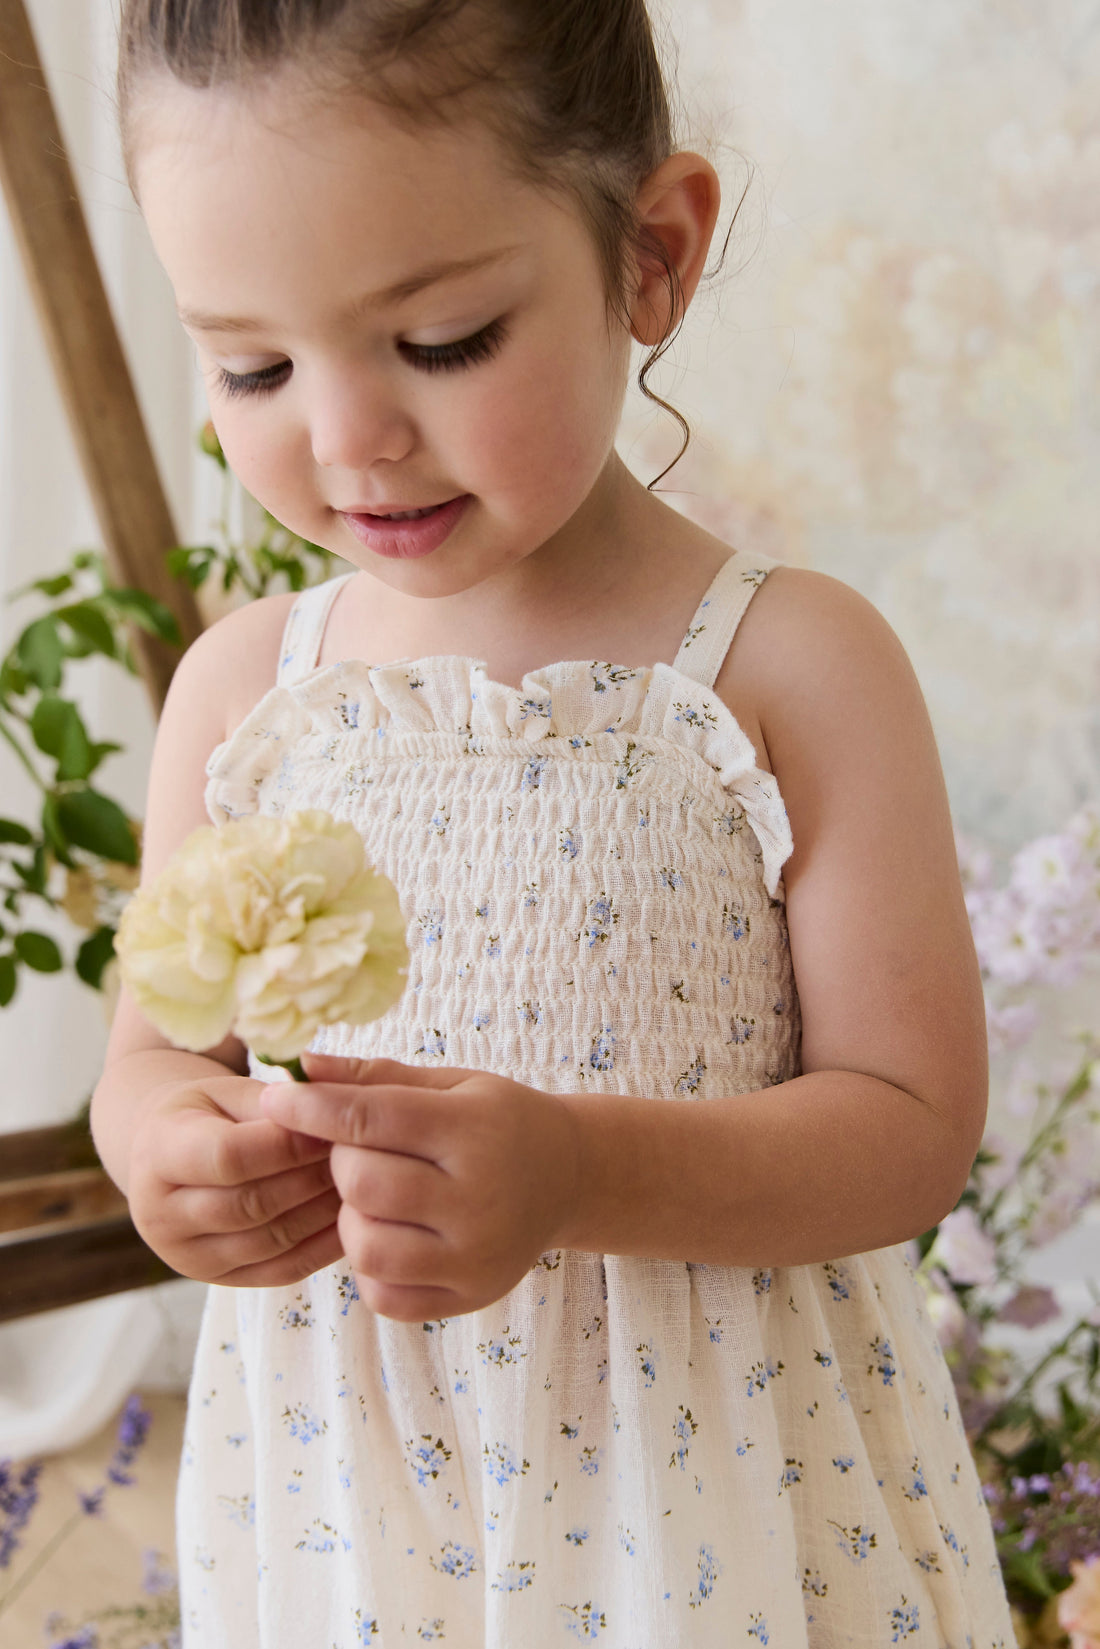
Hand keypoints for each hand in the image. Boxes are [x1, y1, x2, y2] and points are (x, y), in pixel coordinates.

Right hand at [126, 1074, 343, 1285]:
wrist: (169, 1155)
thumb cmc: (207, 1113)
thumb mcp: (227, 1091)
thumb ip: (269, 1103)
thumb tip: (324, 1112)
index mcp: (157, 1153)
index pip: (227, 1157)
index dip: (286, 1145)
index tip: (331, 1126)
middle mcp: (160, 1215)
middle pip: (250, 1204)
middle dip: (311, 1178)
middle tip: (360, 1156)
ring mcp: (188, 1256)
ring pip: (270, 1241)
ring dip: (324, 1212)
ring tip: (362, 1182)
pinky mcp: (221, 1280)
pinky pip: (283, 1270)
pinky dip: (325, 1246)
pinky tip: (354, 1218)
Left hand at [260, 1053, 580, 1321]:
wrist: (568, 1178)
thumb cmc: (499, 1121)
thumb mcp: (449, 1084)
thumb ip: (373, 1078)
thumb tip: (300, 1069)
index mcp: (476, 1132)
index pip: (373, 1118)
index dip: (314, 1108)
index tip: (276, 1097)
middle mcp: (480, 1200)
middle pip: (364, 1185)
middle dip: (341, 1162)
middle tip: (358, 1149)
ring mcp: (475, 1258)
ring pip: (366, 1247)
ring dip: (353, 1218)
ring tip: (377, 1196)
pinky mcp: (468, 1298)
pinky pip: (382, 1295)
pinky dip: (371, 1266)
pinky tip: (393, 1234)